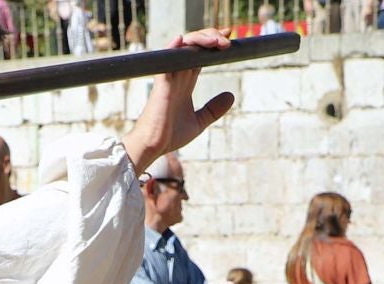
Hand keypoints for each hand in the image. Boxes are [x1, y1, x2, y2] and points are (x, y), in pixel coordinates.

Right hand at [120, 31, 235, 173]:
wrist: (153, 146)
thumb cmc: (170, 136)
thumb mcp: (199, 122)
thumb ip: (213, 109)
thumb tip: (231, 96)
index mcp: (185, 82)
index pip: (200, 55)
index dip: (213, 44)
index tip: (229, 41)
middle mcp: (177, 76)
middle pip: (194, 46)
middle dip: (211, 36)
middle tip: (228, 38)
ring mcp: (169, 78)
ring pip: (182, 48)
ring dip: (200, 39)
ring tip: (218, 41)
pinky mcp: (161, 84)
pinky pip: (165, 61)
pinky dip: (172, 48)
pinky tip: (182, 40)